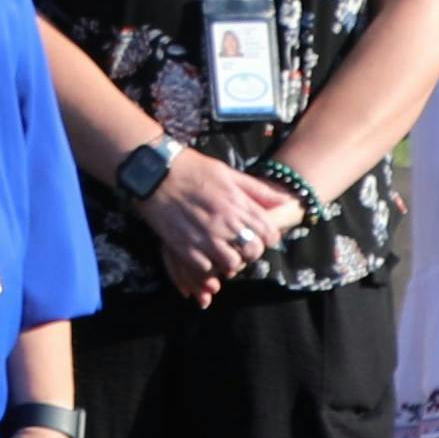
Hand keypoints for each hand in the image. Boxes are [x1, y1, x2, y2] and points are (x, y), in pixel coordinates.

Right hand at [140, 148, 296, 300]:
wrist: (154, 172)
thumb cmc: (191, 168)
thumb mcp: (228, 173)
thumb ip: (257, 190)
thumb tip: (284, 201)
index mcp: (237, 203)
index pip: (268, 233)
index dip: (266, 237)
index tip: (258, 235)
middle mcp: (225, 222)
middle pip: (252, 251)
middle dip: (250, 252)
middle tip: (240, 246)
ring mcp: (204, 237)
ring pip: (231, 264)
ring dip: (230, 261)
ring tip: (221, 252)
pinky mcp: (184, 247)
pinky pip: (205, 269)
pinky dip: (208, 266)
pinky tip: (204, 255)